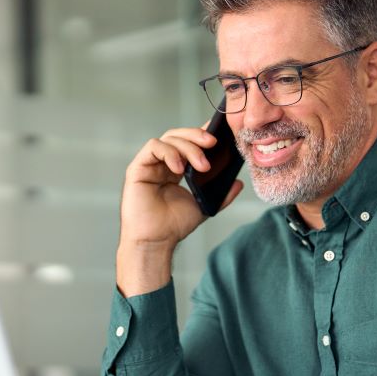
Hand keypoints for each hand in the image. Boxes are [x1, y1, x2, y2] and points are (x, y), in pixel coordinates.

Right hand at [117, 126, 243, 295]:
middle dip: (197, 136)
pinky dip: (170, 152)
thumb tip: (238, 183)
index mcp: (175, 168)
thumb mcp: (204, 206)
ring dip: (188, 147)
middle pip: (179, 135)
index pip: (189, 142)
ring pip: (168, 138)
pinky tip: (179, 167)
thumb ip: (221, 195)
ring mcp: (149, 164)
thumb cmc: (173, 226)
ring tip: (202, 166)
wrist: (156, 242)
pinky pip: (153, 147)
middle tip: (213, 144)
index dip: (203, 134)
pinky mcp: (138, 168)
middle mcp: (162, 163)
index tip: (221, 134)